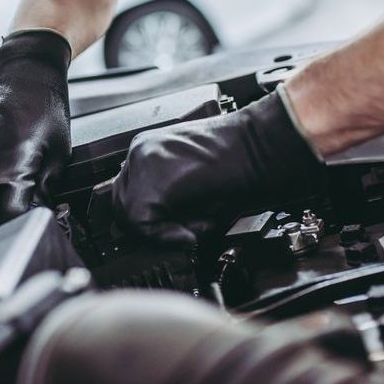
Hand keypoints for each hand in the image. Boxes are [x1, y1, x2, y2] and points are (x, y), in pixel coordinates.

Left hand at [111, 90, 323, 245]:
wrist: (263, 147)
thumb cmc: (239, 165)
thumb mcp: (192, 184)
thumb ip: (166, 202)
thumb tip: (151, 230)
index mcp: (148, 148)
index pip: (126, 192)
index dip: (146, 220)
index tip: (172, 228)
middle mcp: (141, 151)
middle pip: (121, 205)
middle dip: (150, 227)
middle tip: (183, 231)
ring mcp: (144, 162)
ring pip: (129, 216)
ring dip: (160, 231)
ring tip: (193, 226)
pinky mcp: (154, 180)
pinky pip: (142, 223)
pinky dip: (165, 236)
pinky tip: (191, 231)